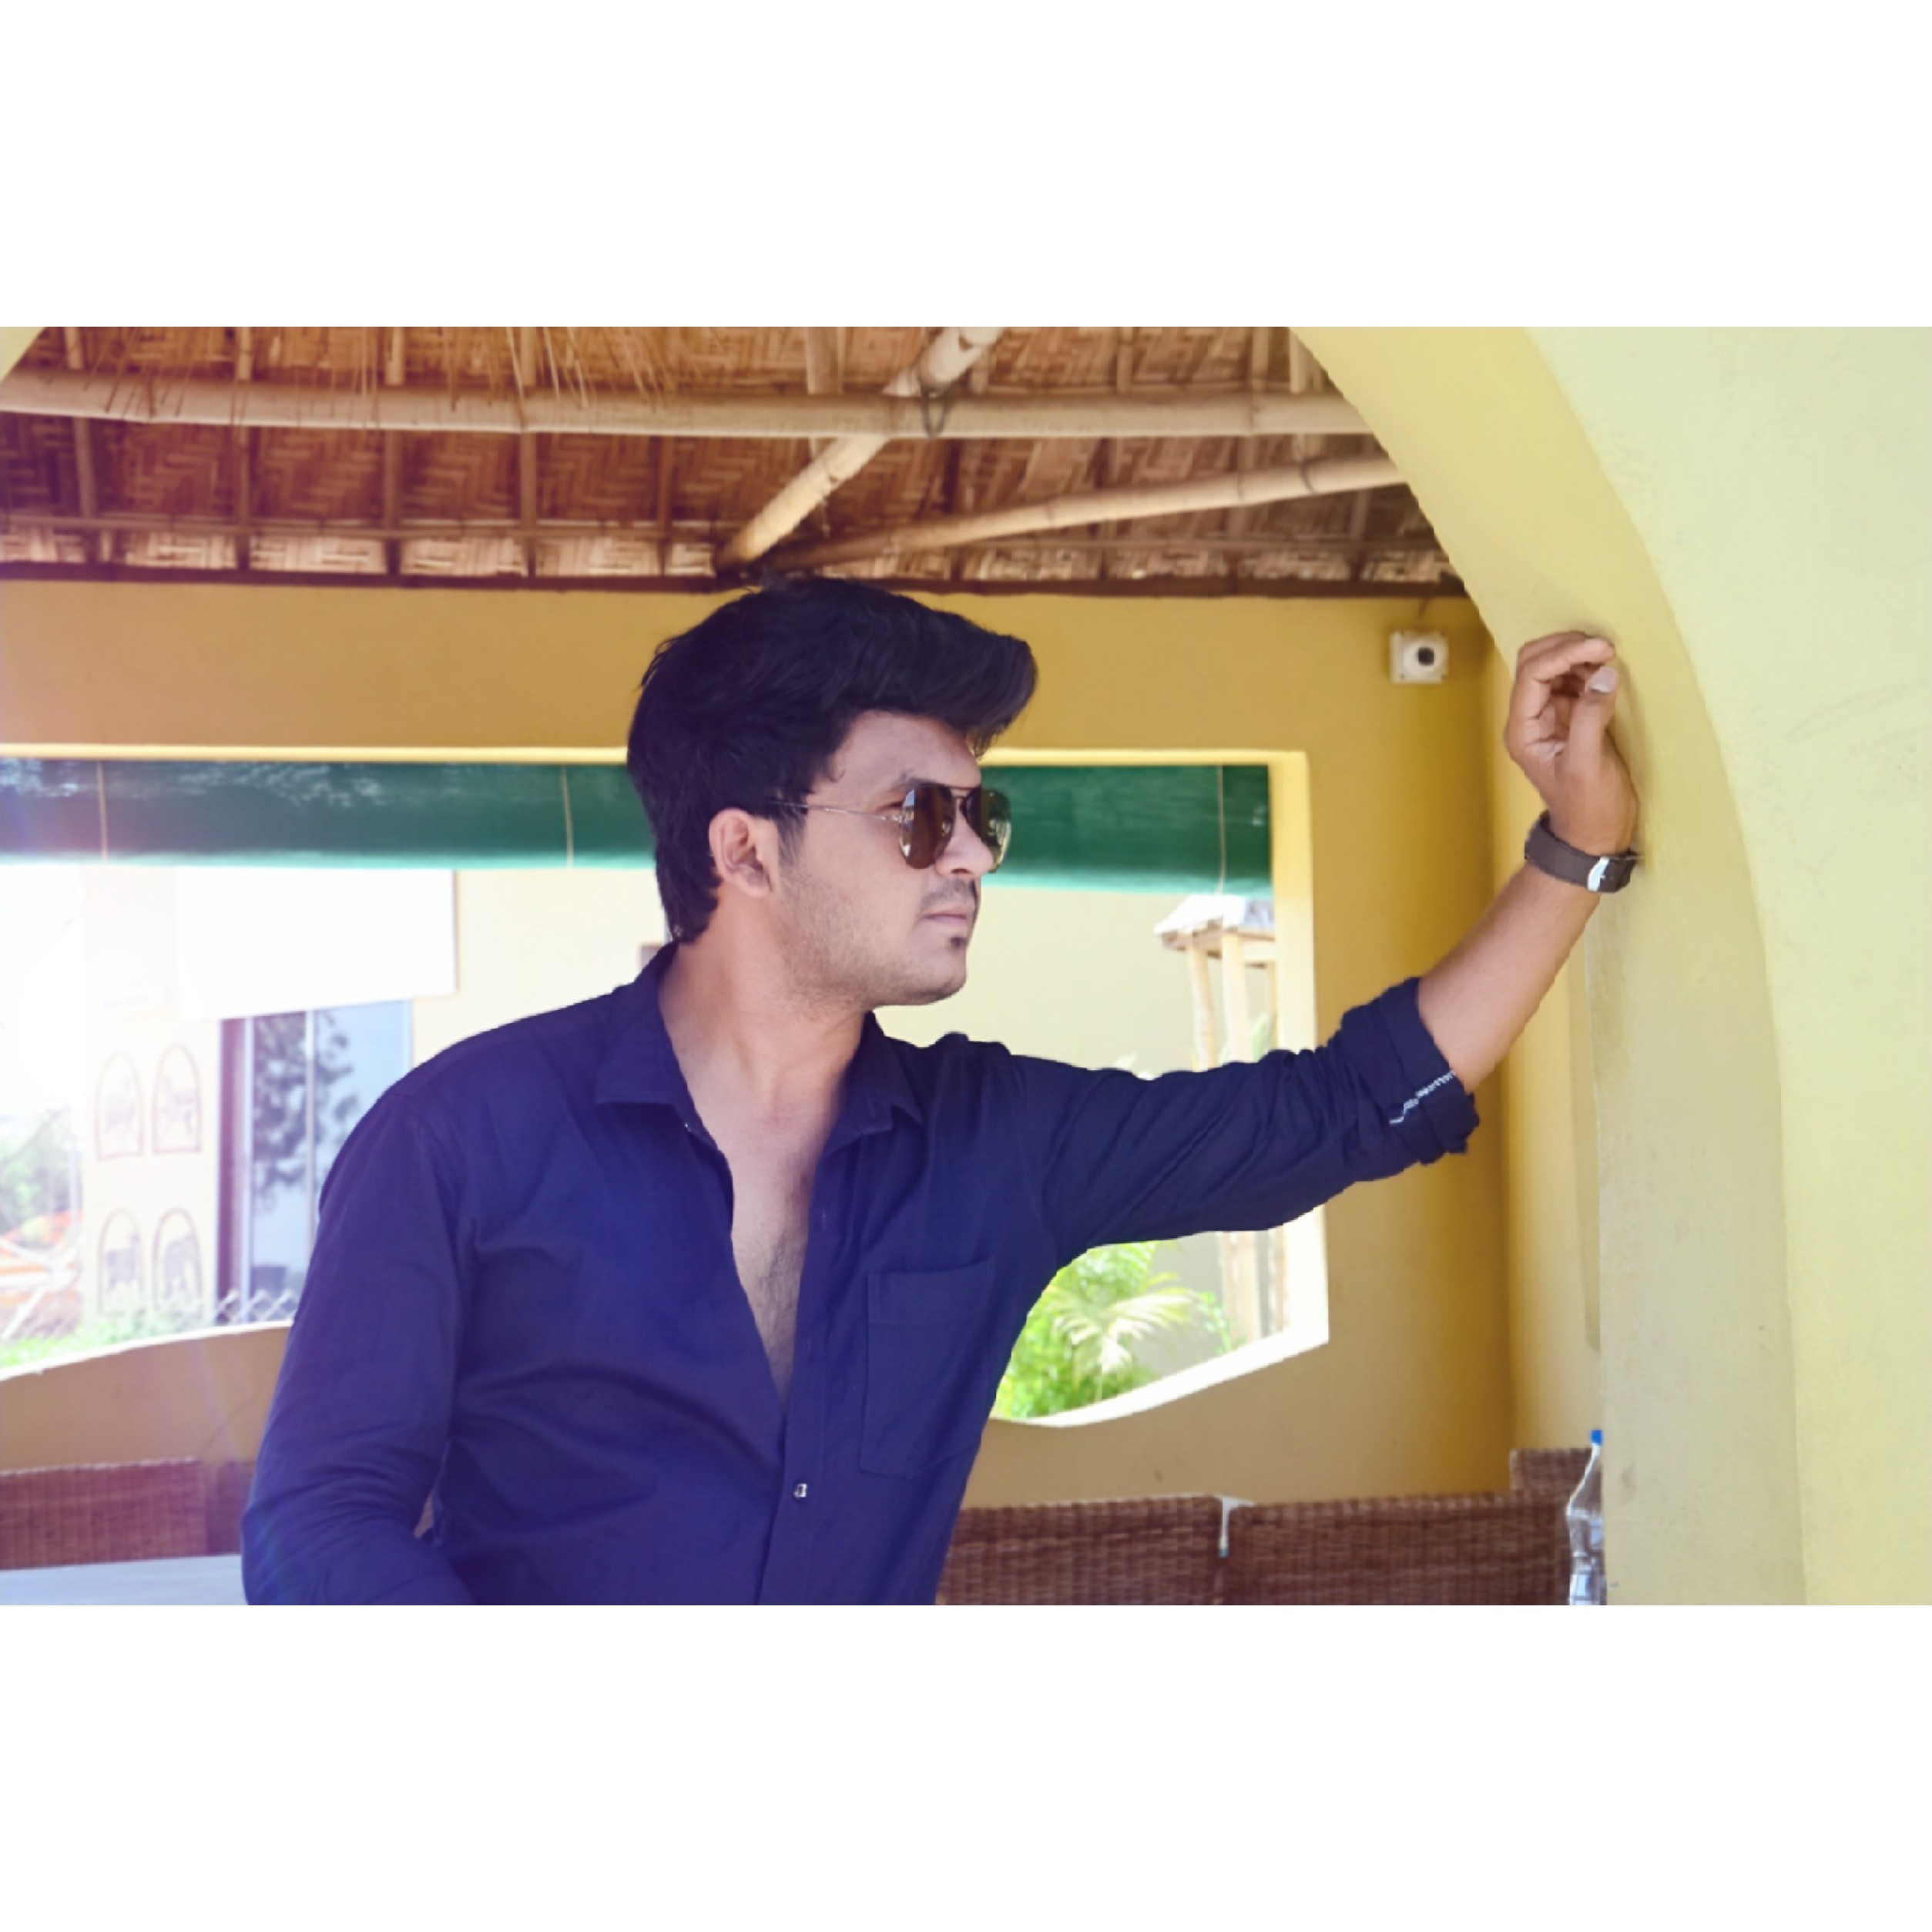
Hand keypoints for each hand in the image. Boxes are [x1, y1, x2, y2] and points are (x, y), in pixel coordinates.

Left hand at [1504, 631, 1638, 854]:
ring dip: (1579, 656)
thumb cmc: (1588, 808)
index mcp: (1523, 731)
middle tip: (1605, 646)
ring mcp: (1548, 717)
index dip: (1564, 654)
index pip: (1531, 675)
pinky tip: (1607, 671)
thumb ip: (1592, 717)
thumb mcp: (1590, 764)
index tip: (1601, 648)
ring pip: (1552, 668)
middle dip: (1567, 648)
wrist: (1594, 834)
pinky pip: (1572, 682)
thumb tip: (1604, 673)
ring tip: (1610, 657)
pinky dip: (1588, 669)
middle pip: (1534, 663)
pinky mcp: (1569, 718)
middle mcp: (1529, 720)